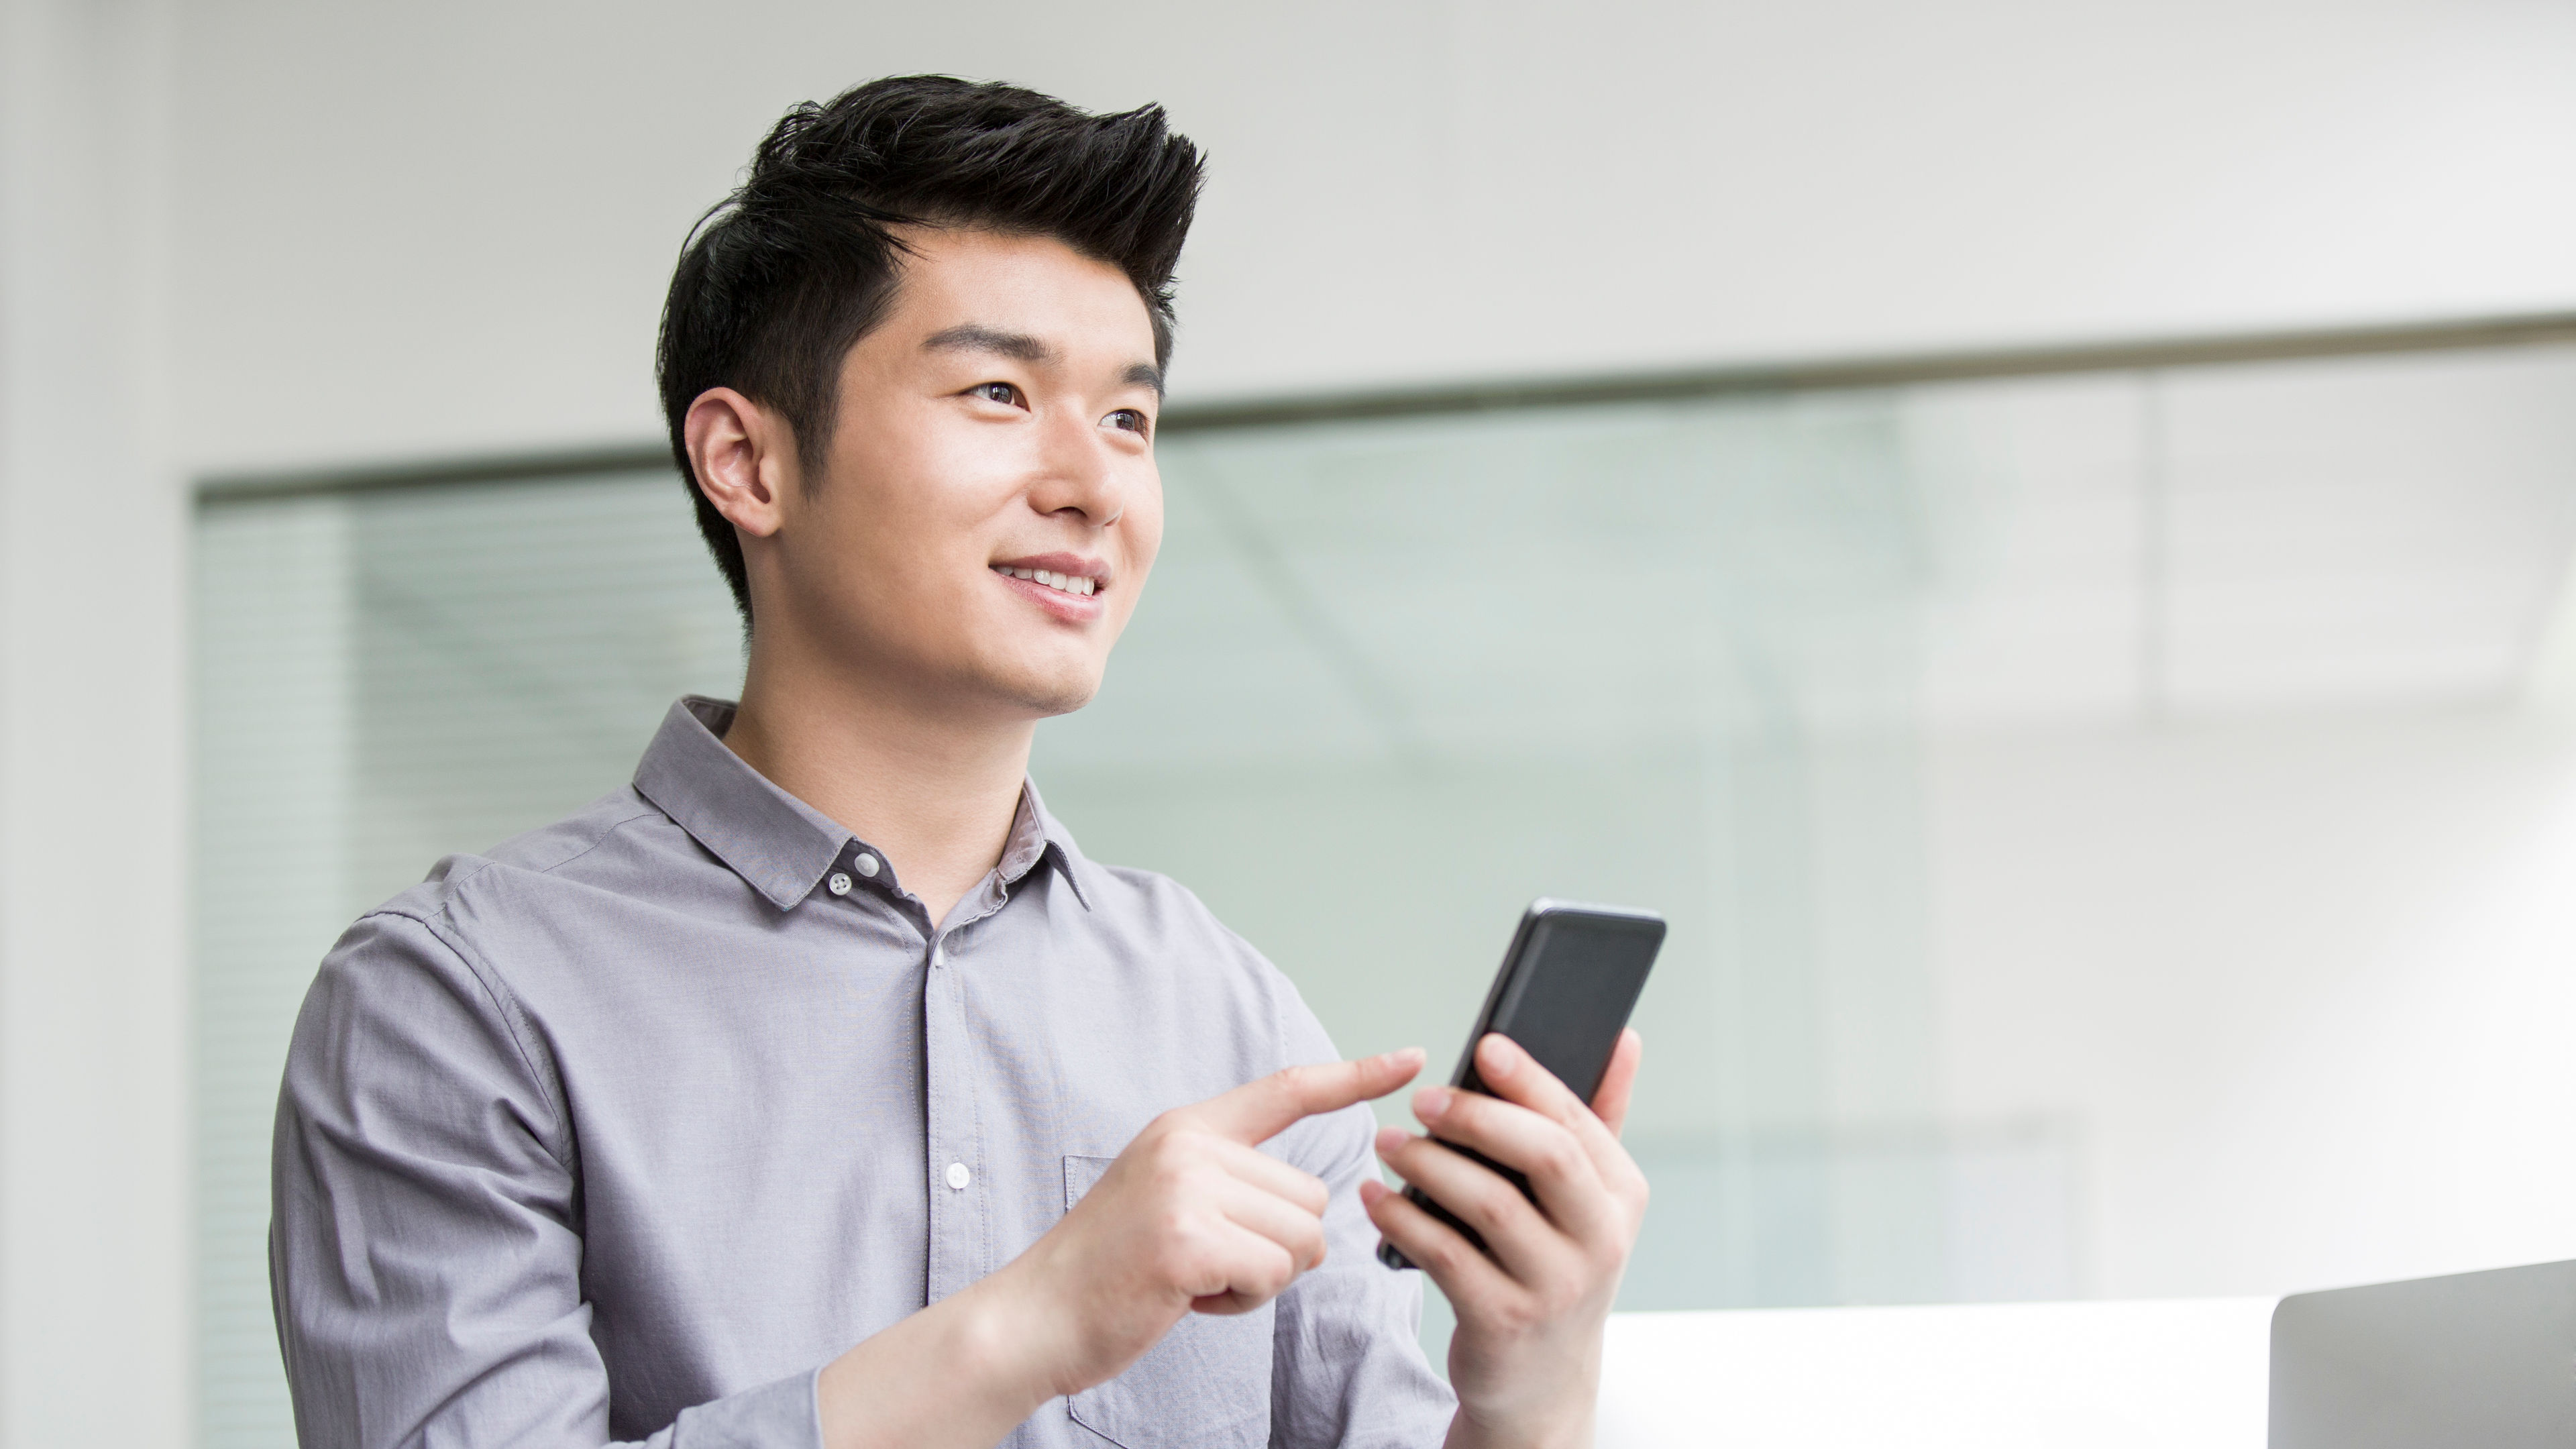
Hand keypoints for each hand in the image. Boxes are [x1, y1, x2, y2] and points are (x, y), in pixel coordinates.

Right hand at [1002, 1048, 1426, 1397]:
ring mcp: (1187, 1189)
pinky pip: (1272, 1275)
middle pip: (1310, 1198)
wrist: (1035, 1316)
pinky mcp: (1188, 1240)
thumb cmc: (1111, 1269)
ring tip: (1193, 1278)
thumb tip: (1310, 1206)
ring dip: (1259, 1278)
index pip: (1287, 1089)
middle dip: (1275, 1248)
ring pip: (1300, 1241)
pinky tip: (1186, 1297)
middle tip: (1204, 1261)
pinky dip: (1239, 1301)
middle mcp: (1190, 1144)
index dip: (1355, 1075)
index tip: (1412, 1057)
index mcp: (1187, 1127)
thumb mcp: (1168, 1195)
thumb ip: (1230, 1180)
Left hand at [1362, 1030, 1647, 1448]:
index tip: (1485, 1047)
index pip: (1576, 1121)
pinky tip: (1375, 1197)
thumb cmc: (1556, 1266)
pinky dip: (1403, 1219)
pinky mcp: (1504, 1320)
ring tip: (1387, 1143)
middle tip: (1422, 1099)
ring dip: (1428, 1164)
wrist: (1541, 1378)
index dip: (1529, 1079)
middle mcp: (1600, 1240)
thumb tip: (1624, 1040)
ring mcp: (1555, 1285)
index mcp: (1622, 1195)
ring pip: (1489, 1203)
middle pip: (1544, 1154)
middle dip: (1477, 1116)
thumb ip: (1602, 1116)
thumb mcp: (1591, 1200)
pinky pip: (1446, 1255)